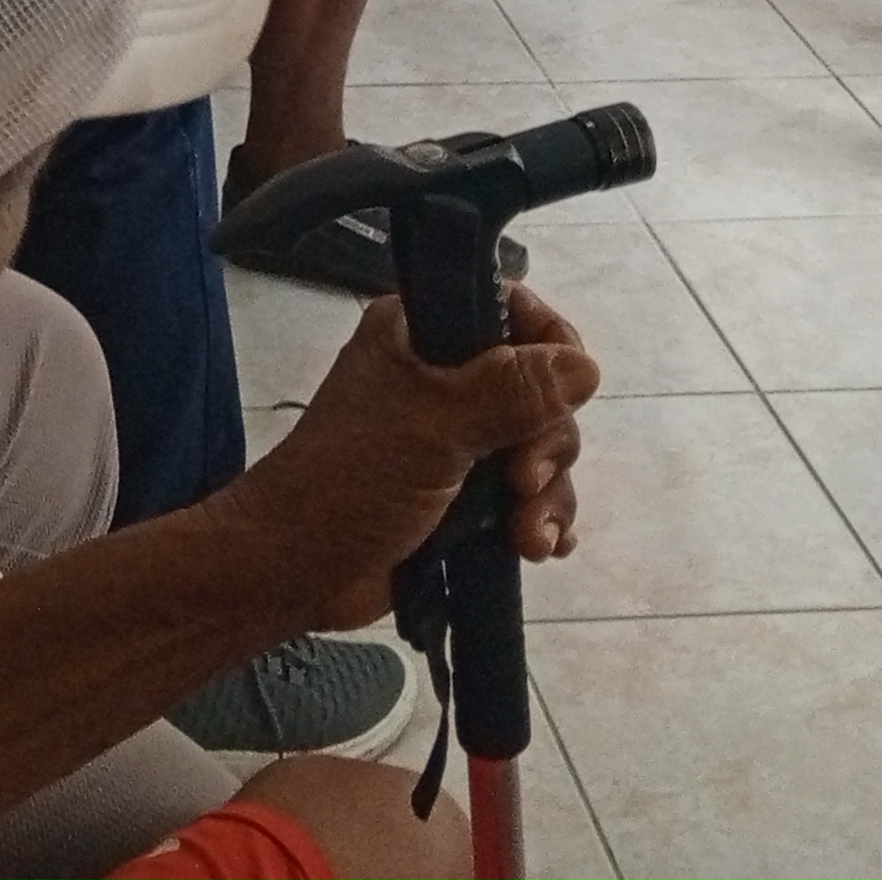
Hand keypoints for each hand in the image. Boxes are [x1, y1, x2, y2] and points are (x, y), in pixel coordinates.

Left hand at [215, 283, 597, 631]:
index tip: (560, 397)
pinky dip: (540, 521)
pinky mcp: (463, 495)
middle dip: (546, 445)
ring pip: (538, 450)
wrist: (295, 570)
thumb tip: (586, 366)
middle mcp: (443, 376)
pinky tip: (541, 550)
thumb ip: (510, 392)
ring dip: (547, 496)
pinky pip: (526, 498)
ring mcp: (455, 439)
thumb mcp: (434, 426)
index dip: (549, 352)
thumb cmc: (352, 480)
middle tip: (521, 483)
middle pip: (539, 392)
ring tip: (527, 540)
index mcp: (422, 332)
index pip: (513, 312)